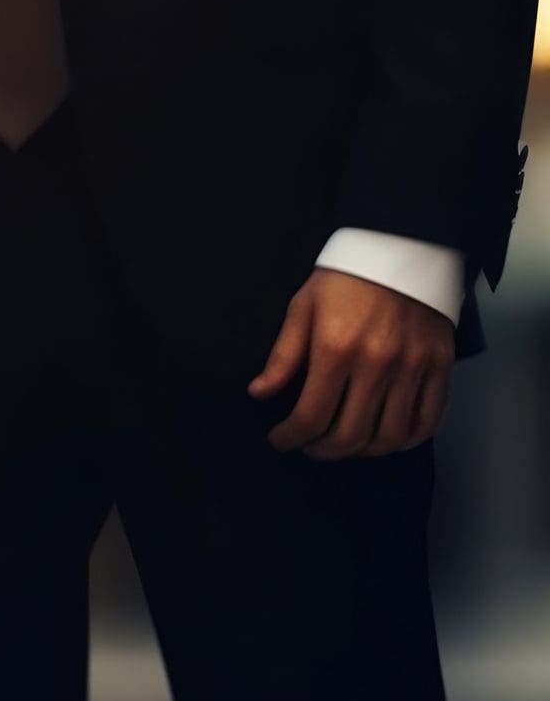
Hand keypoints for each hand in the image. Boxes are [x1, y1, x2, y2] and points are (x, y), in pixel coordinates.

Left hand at [248, 268, 452, 457]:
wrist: (403, 248)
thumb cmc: (345, 279)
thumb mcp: (302, 308)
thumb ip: (282, 356)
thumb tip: (259, 393)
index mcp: (336, 349)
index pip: (311, 417)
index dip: (290, 438)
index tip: (280, 439)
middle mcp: (377, 364)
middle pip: (350, 435)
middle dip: (322, 451)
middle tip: (309, 446)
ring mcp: (413, 367)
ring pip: (390, 436)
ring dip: (363, 452)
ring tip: (344, 443)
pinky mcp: (440, 366)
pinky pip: (429, 420)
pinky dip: (407, 440)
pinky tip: (385, 437)